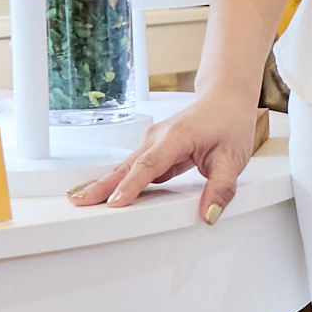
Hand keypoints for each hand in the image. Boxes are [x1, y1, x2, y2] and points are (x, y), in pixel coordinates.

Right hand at [65, 84, 262, 224]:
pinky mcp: (153, 149)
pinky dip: (116, 180)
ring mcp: (153, 142)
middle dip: (102, 185)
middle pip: (127, 166)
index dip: (132, 185)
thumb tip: (209, 213)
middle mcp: (158, 137)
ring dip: (103, 183)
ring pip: (125, 166)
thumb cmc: (228, 122)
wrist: (226, 98)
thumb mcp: (232, 159)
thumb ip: (221, 188)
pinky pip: (132, 167)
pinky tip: (102, 192)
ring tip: (80, 199)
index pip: (150, 165)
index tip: (115, 202)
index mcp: (176, 137)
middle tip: (79, 201)